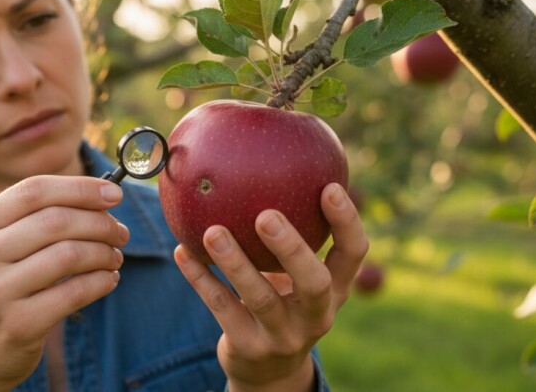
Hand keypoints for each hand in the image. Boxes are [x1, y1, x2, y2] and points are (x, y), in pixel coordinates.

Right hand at [0, 176, 128, 391]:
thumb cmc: (5, 287)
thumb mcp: (5, 246)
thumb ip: (42, 216)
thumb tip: (104, 194)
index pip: (34, 191)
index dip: (80, 188)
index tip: (115, 194)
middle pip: (56, 220)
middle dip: (100, 223)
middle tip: (120, 233)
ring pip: (69, 254)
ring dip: (104, 253)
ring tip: (114, 258)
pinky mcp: (18, 324)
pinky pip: (76, 292)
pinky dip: (102, 281)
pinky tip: (109, 280)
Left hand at [174, 183, 367, 391]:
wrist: (267, 370)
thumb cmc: (283, 301)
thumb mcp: (297, 277)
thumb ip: (294, 235)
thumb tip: (271, 164)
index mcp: (335, 290)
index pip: (353, 254)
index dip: (346, 222)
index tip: (329, 185)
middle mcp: (317, 315)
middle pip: (312, 282)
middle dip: (291, 248)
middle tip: (265, 215)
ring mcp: (284, 336)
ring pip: (260, 298)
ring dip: (235, 262)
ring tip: (212, 231)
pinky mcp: (249, 347)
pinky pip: (222, 308)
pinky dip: (201, 279)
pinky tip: (182, 251)